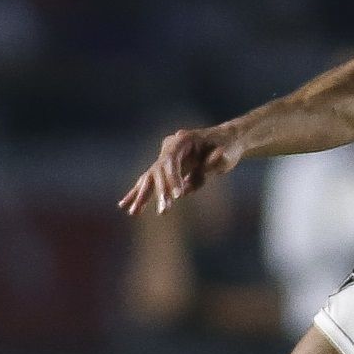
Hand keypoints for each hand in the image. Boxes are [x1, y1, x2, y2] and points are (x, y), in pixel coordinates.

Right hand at [118, 124, 246, 215]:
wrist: (227, 141)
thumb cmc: (228, 147)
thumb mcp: (229, 152)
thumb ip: (219, 158)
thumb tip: (208, 164)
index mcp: (183, 140)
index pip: (171, 161)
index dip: (172, 178)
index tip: (177, 196)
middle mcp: (170, 147)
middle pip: (158, 171)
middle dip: (159, 192)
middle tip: (164, 211)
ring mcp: (166, 157)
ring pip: (150, 178)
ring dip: (143, 196)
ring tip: (133, 213)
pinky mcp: (167, 168)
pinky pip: (150, 182)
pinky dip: (138, 193)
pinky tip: (124, 205)